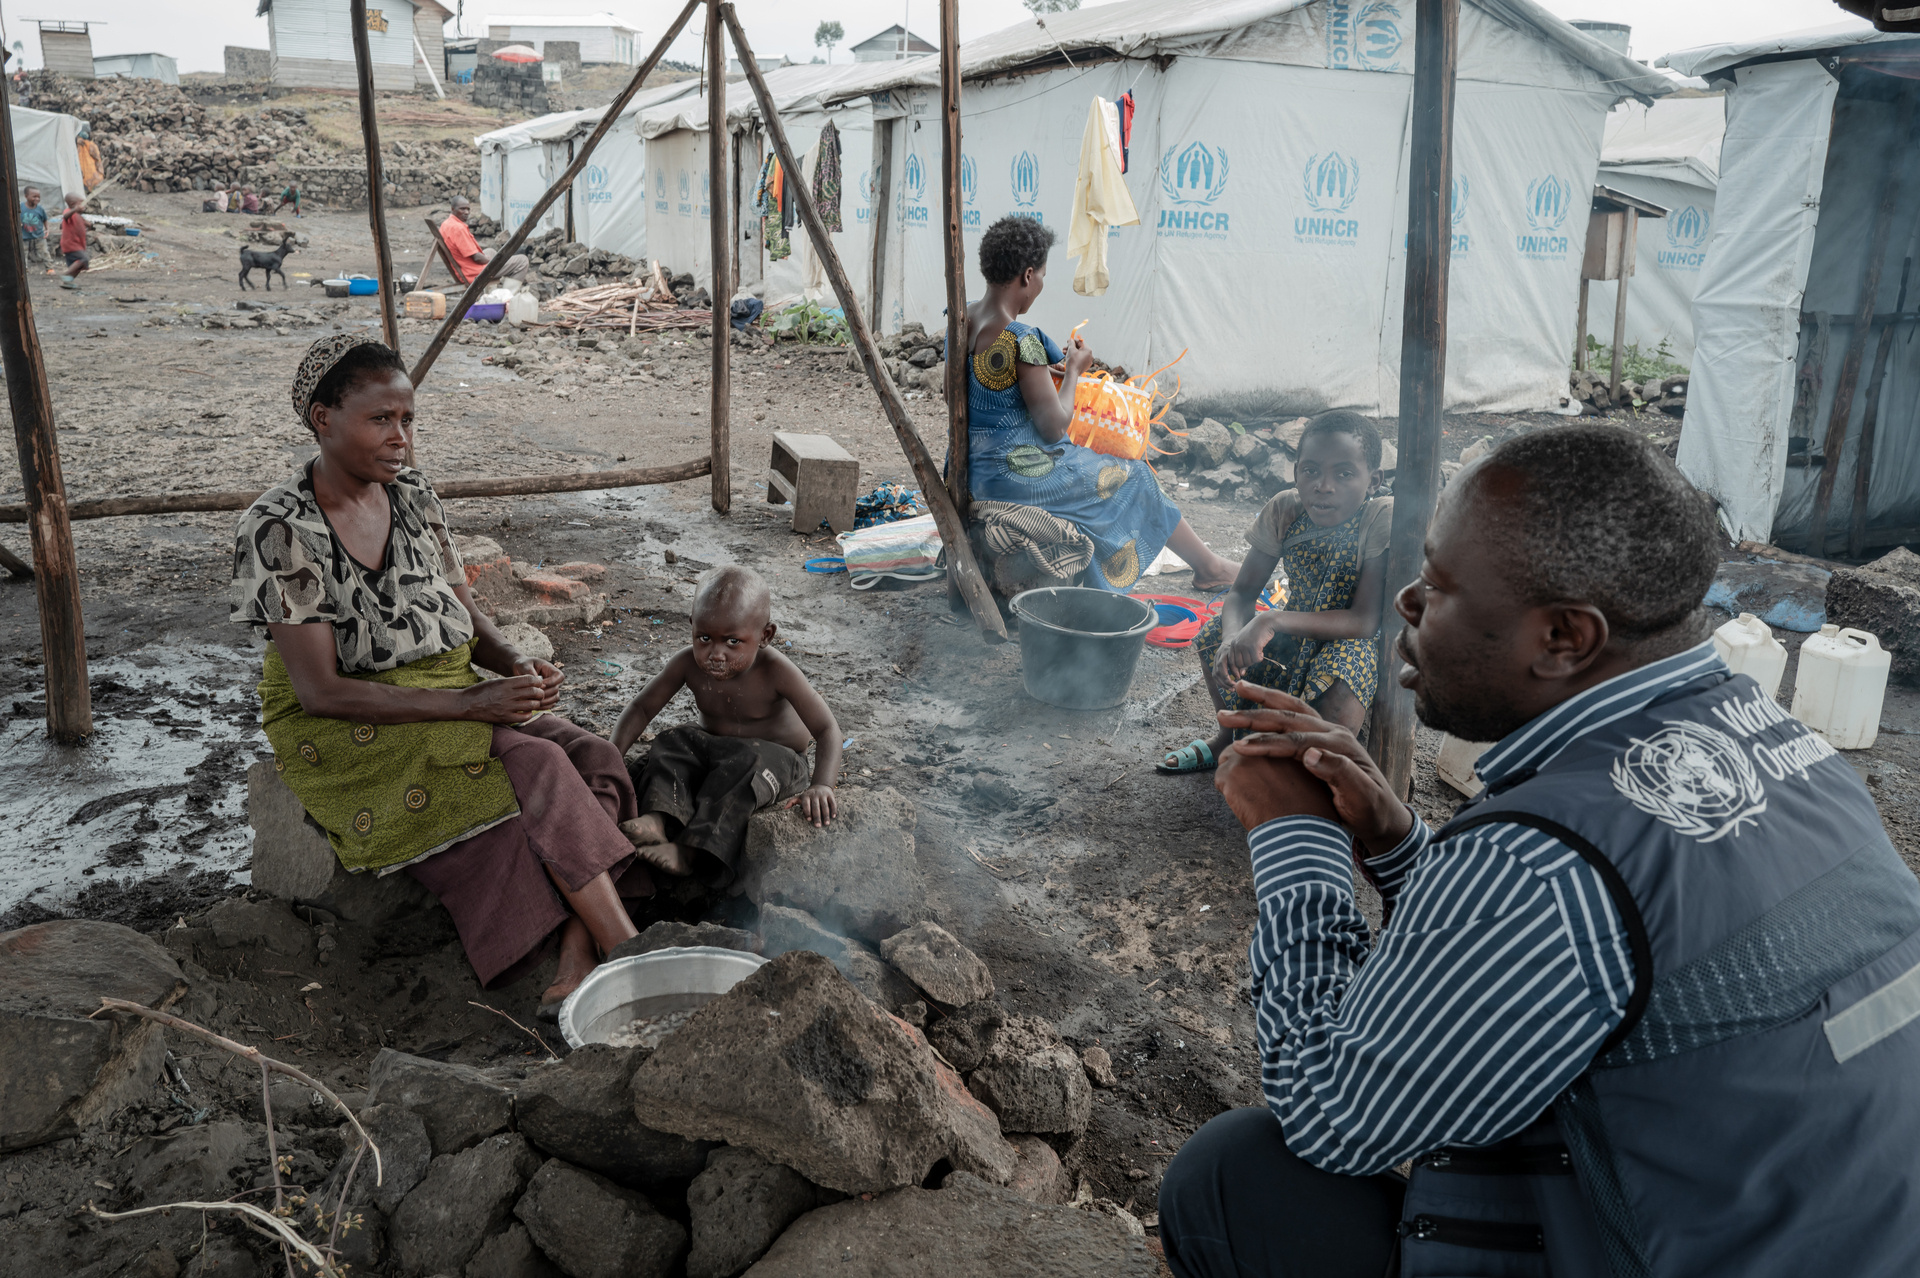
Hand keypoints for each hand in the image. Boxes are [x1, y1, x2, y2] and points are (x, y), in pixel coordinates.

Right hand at [459, 674, 551, 723]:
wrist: (466, 704)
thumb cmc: (481, 691)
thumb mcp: (496, 681)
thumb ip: (512, 682)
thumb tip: (530, 681)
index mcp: (506, 683)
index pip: (530, 680)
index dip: (538, 681)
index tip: (538, 683)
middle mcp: (508, 694)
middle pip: (534, 692)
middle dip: (539, 692)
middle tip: (538, 694)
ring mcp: (507, 707)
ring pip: (532, 705)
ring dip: (535, 704)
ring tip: (533, 703)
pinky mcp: (504, 718)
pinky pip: (524, 717)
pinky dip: (528, 714)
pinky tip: (525, 712)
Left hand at [513, 656, 563, 707]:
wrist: (519, 671)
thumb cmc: (522, 666)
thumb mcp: (524, 665)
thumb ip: (530, 672)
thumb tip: (537, 684)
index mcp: (551, 670)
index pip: (559, 676)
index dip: (551, 682)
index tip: (540, 684)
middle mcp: (554, 680)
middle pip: (556, 689)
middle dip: (545, 693)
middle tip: (533, 695)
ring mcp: (552, 689)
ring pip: (555, 698)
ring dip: (545, 701)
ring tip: (532, 701)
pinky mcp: (548, 697)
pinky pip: (550, 704)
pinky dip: (543, 706)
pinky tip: (533, 705)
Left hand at [786, 785, 836, 826]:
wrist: (820, 786)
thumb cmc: (808, 796)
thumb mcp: (800, 797)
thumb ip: (792, 802)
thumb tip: (784, 809)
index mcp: (806, 796)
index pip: (806, 804)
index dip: (807, 812)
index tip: (808, 820)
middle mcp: (815, 795)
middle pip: (816, 807)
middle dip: (817, 816)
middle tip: (817, 826)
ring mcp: (823, 795)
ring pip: (825, 806)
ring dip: (826, 815)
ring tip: (826, 824)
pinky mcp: (830, 795)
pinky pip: (833, 803)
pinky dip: (834, 810)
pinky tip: (833, 816)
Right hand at [1063, 334, 1093, 377]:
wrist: (1072, 373)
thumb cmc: (1072, 361)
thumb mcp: (1071, 349)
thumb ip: (1071, 343)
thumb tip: (1071, 340)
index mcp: (1088, 350)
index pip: (1080, 342)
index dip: (1073, 341)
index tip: (1068, 340)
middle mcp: (1090, 355)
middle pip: (1080, 348)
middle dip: (1071, 348)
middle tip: (1065, 348)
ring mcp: (1089, 361)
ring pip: (1079, 354)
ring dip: (1072, 352)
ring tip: (1064, 352)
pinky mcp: (1086, 365)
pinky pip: (1080, 359)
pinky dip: (1075, 357)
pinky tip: (1068, 357)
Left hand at [1212, 618, 1271, 684]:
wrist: (1265, 622)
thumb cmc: (1256, 634)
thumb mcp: (1246, 644)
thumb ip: (1242, 657)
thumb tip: (1241, 673)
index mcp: (1233, 644)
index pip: (1232, 662)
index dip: (1236, 669)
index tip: (1242, 673)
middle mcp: (1237, 645)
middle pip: (1240, 664)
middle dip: (1248, 664)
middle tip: (1254, 657)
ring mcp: (1245, 645)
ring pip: (1249, 662)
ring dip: (1255, 660)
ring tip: (1258, 651)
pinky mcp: (1253, 646)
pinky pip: (1257, 659)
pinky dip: (1260, 657)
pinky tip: (1262, 651)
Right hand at [1218, 683, 1412, 854]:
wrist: (1384, 814)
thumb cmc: (1370, 811)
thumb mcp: (1360, 797)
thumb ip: (1339, 773)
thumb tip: (1310, 754)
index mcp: (1339, 746)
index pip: (1295, 741)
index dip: (1266, 744)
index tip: (1240, 748)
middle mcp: (1333, 732)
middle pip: (1288, 716)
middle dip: (1254, 715)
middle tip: (1223, 715)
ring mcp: (1329, 732)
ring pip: (1291, 708)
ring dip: (1263, 698)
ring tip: (1238, 686)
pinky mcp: (1323, 737)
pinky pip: (1295, 714)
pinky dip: (1274, 705)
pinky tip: (1259, 704)